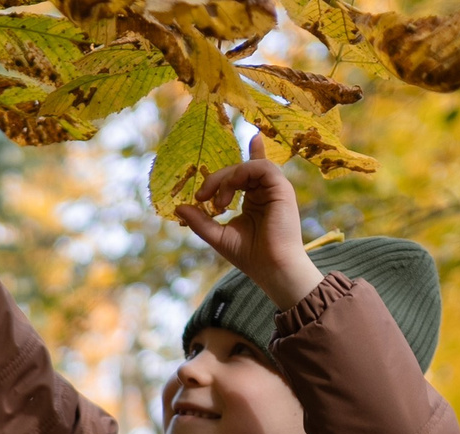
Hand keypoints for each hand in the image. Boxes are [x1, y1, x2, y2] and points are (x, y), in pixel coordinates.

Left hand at [173, 133, 321, 310]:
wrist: (271, 268)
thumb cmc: (249, 256)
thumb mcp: (218, 236)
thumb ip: (200, 221)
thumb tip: (179, 208)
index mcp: (256, 199)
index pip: (252, 170)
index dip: (251, 152)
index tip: (250, 139)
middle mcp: (266, 191)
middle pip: (239, 169)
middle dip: (216, 179)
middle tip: (202, 197)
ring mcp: (275, 188)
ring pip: (248, 166)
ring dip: (226, 179)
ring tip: (217, 202)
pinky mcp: (281, 188)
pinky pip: (260, 167)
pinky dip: (240, 175)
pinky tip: (227, 195)